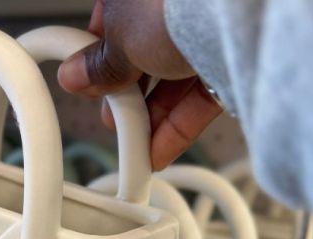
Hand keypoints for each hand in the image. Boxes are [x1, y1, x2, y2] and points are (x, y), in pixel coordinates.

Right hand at [58, 0, 222, 170]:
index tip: (89, 88)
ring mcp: (205, 31)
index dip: (99, 60)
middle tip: (113, 117)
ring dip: (150, 117)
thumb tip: (75, 76)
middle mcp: (173, 8)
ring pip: (172, 81)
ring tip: (135, 143)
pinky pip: (199, 98)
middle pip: (143, 56)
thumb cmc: (174, 7)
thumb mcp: (121, 40)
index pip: (112, 25)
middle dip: (126, 96)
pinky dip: (178, 126)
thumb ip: (99, 64)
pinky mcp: (232, 61)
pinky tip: (158, 150)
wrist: (237, 18)